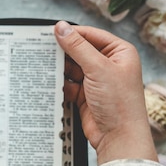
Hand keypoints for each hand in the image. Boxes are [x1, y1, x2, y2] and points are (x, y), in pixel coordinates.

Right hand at [54, 21, 156, 164]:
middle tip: (44, 48)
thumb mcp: (98, 68)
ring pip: (73, 68)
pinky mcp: (86, 95)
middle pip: (80, 51)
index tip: (52, 31)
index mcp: (120, 52)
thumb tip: (62, 28)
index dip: (72, 33)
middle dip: (64, 52)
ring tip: (45, 65)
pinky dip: (61, 84)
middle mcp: (109, 65)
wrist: (119, 137)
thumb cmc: (120, 103)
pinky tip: (51, 81)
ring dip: (61, 69)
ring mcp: (97, 81)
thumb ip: (77, 47)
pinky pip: (69, 84)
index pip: (92, 35)